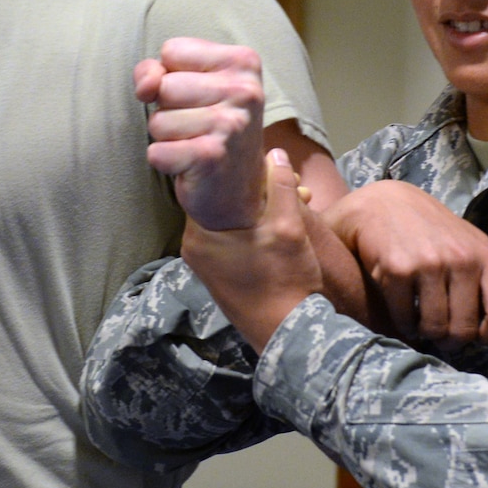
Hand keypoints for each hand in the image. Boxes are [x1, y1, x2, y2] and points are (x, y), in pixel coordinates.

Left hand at [137, 38, 268, 230]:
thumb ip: (156, 71)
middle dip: (169, 109)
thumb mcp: (188, 85)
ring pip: (158, 120)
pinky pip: (156, 152)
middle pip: (164, 86)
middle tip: (198, 127)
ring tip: (195, 144)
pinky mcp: (212, 157)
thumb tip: (146, 86)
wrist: (239, 191)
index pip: (172, 51)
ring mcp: (231, 124)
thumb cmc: (209, 129)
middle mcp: (244, 90)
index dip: (170, 77)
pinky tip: (190, 165)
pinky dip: (164, 161)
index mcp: (243, 61)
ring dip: (167, 138)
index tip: (196, 98)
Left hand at [182, 148, 327, 350]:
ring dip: (259, 210)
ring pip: (230, 220)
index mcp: (199, 233)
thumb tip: (275, 153)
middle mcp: (194, 248)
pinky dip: (254, 230)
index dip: (237, 170)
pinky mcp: (219, 276)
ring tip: (293, 202)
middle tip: (288, 184)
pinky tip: (282, 228)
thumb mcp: (288, 227)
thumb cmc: (285, 280)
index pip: (207, 184)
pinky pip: (233, 240)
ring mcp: (205, 265)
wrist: (289, 334)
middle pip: (221, 201)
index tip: (261, 162)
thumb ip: (280, 186)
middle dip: (255, 190)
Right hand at [318, 181, 487, 348]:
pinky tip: (403, 314)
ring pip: (434, 327)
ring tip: (421, 325)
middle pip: (464, 329)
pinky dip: (403, 323)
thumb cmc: (431, 231)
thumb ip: (483, 282)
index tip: (477, 337)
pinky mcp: (398, 268)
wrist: (382, 203)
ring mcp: (430, 263)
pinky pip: (405, 317)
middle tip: (441, 336)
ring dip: (425, 333)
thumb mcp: (468, 246)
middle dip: (451, 340)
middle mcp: (462, 259)